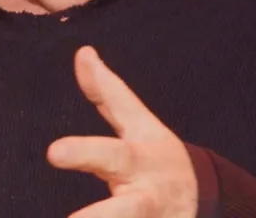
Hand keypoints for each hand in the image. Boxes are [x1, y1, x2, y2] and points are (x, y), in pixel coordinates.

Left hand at [47, 46, 197, 217]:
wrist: (202, 197)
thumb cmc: (158, 155)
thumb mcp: (139, 124)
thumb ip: (107, 93)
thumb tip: (83, 53)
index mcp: (136, 163)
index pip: (107, 154)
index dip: (81, 153)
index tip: (53, 153)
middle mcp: (144, 200)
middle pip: (125, 213)